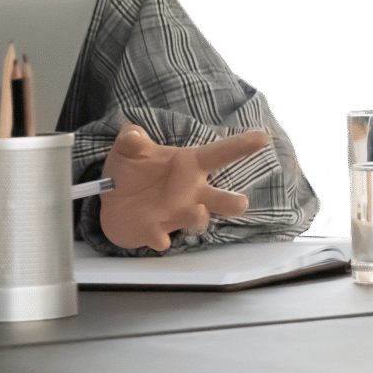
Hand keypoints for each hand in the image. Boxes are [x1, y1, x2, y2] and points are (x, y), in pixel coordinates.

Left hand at [98, 125, 269, 251]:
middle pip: (222, 199)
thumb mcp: (128, 148)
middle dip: (233, 202)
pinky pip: (163, 238)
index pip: (219, 154)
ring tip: (198, 210)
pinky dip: (160, 238)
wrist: (110, 201)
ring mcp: (176, 214)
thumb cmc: (131, 170)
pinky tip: (159, 238)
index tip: (261, 137)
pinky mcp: (156, 231)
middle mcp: (191, 193)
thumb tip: (133, 134)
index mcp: (189, 165)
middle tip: (241, 202)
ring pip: (199, 220)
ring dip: (198, 217)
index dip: (240, 145)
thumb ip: (132, 138)